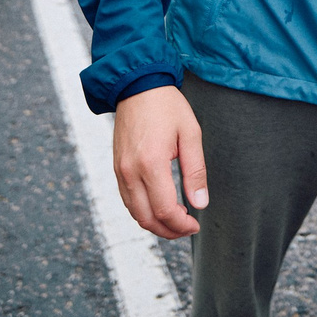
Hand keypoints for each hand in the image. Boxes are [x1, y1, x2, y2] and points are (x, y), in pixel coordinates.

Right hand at [113, 86, 206, 237]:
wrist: (137, 86)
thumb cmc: (167, 106)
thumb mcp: (191, 134)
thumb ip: (196, 172)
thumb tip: (200, 203)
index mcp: (151, 163)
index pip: (165, 210)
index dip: (182, 224)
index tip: (195, 224)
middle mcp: (131, 171)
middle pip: (147, 218)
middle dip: (169, 230)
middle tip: (187, 227)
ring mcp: (120, 171)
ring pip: (135, 213)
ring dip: (155, 224)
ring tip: (176, 219)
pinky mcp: (117, 168)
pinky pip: (127, 200)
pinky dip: (143, 211)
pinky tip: (159, 207)